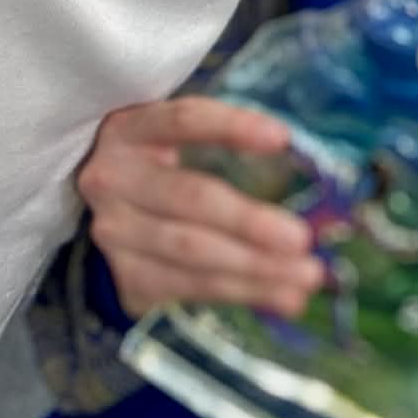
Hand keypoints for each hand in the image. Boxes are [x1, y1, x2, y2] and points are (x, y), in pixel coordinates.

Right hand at [78, 96, 326, 319]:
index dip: (232, 127)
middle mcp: (112, 179)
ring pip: (191, 251)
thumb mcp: (179, 137)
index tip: (282, 137)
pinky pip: (190, 287)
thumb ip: (227, 139)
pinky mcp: (126, 275)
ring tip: (306, 275)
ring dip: (255, 267)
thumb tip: (291, 151)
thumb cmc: (163, 162)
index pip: (184, 120)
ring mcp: (114, 233)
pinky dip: (242, 292)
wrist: (111, 208)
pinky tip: (285, 296)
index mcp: (130, 129)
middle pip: (189, 198)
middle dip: (249, 222)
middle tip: (302, 239)